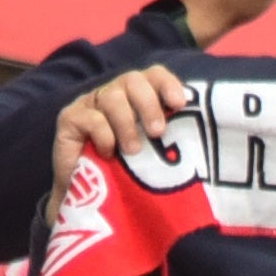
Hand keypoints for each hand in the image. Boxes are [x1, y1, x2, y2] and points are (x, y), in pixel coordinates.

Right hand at [48, 66, 189, 219]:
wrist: (92, 200)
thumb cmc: (130, 175)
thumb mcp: (157, 157)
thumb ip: (173, 142)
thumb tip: (205, 146)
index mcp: (139, 98)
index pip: (154, 76)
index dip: (168, 84)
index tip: (180, 103)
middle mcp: (116, 94)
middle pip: (133, 80)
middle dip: (149, 104)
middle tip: (158, 132)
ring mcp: (91, 104)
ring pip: (112, 97)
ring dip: (127, 124)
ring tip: (133, 151)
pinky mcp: (70, 119)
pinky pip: (90, 118)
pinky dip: (104, 135)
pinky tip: (109, 154)